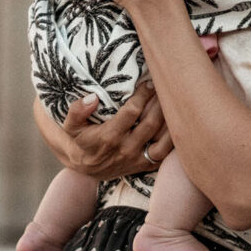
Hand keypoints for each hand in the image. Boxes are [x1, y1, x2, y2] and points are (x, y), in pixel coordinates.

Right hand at [33, 82, 173, 178]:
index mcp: (108, 137)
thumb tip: (92, 98)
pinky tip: (179, 123)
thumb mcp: (71, 126)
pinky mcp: (145, 165)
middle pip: (151, 123)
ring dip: (170, 120)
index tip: (148, 82)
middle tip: (166, 87)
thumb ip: (77, 111)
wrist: (85, 168)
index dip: (142, 95)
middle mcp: (125, 150)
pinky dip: (173, 139)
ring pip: (162, 141)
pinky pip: (165, 154)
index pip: (132, 112)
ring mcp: (137, 159)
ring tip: (175, 102)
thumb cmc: (80, 140)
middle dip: (160, 103)